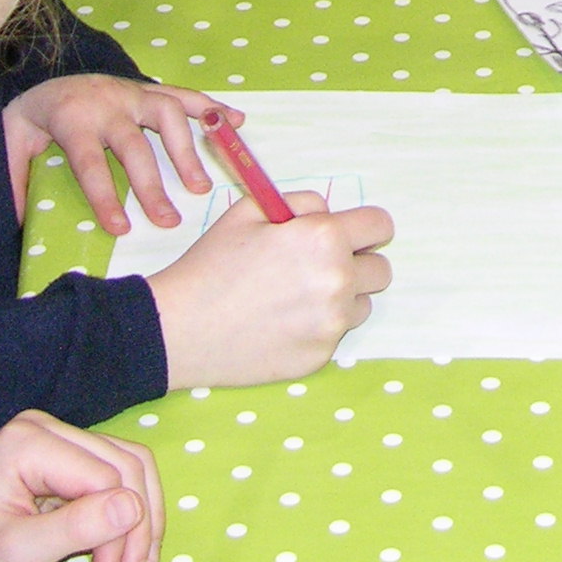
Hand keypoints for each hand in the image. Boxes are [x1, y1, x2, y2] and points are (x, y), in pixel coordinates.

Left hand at [0, 409, 160, 561]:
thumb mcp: (18, 552)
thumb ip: (73, 529)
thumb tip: (132, 508)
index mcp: (28, 442)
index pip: (102, 478)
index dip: (121, 529)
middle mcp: (49, 426)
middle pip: (124, 465)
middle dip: (138, 524)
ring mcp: (60, 433)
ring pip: (129, 463)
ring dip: (142, 516)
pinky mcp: (69, 449)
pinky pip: (117, 469)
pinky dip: (130, 506)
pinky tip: (128, 542)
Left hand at [3, 73, 224, 234]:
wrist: (46, 81)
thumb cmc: (33, 123)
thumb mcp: (10, 146)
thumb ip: (13, 181)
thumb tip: (20, 222)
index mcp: (71, 118)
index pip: (89, 161)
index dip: (104, 196)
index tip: (121, 228)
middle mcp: (106, 102)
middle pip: (134, 144)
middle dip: (152, 184)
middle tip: (168, 220)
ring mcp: (132, 92)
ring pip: (167, 114)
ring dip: (187, 150)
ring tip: (200, 186)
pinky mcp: (149, 90)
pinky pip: (185, 95)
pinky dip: (213, 108)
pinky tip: (236, 123)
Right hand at [144, 191, 396, 388]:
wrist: (180, 328)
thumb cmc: (212, 264)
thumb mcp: (251, 212)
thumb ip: (301, 203)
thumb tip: (329, 213)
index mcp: (325, 238)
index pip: (381, 225)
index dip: (364, 227)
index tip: (349, 234)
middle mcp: (338, 282)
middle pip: (381, 270)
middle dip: (356, 262)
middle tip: (316, 266)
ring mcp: (331, 325)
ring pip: (361, 304)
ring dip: (341, 298)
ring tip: (294, 296)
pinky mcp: (319, 357)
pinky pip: (335, 335)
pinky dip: (317, 328)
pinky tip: (280, 323)